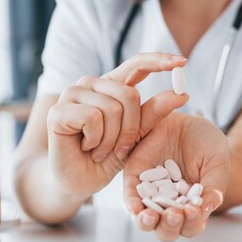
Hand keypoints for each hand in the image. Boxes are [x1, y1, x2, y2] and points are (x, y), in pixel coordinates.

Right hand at [46, 53, 188, 198]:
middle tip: (119, 149)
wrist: (79, 181)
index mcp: (112, 85)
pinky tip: (86, 147)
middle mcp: (91, 83)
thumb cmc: (107, 158)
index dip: (160, 60)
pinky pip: (92, 118)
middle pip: (129, 94)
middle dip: (131, 130)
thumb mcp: (137, 136)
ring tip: (100, 150)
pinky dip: (96, 141)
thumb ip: (154, 114)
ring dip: (112, 140)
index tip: (183, 62)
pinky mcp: (58, 110)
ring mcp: (72, 93)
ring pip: (112, 109)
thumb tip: (182, 94)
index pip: (138, 63)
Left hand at [123, 112, 230, 241]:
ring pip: (147, 220)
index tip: (192, 211)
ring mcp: (152, 194)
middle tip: (174, 214)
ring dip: (148, 222)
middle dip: (170, 226)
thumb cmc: (205, 143)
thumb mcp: (217, 162)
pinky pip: (130, 198)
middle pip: (168, 230)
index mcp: (193, 206)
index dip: (192, 223)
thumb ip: (214, 186)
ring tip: (151, 217)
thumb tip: (207, 208)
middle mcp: (171, 205)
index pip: (191, 226)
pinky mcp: (135, 179)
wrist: (187, 120)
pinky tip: (136, 209)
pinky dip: (132, 205)